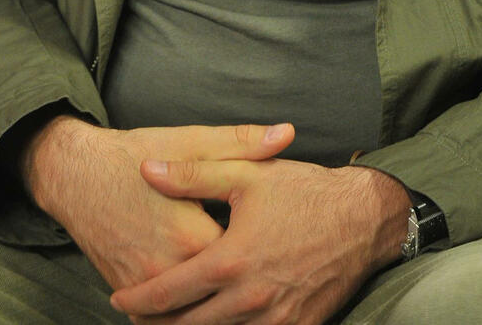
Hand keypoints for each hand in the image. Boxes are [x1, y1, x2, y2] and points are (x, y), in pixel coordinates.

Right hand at [22, 116, 296, 293]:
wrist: (77, 175)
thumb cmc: (134, 156)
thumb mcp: (191, 142)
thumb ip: (242, 144)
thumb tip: (286, 134)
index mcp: (191, 237)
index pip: (244, 261)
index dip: (264, 250)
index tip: (277, 240)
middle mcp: (167, 271)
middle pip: (221, 297)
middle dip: (243, 286)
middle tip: (264, 272)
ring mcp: (144, 288)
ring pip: (193, 315)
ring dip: (215, 306)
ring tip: (240, 291)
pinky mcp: (128, 294)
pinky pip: (163, 319)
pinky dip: (183, 312)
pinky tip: (203, 300)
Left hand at [109, 156, 409, 323]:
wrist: (363, 218)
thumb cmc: (304, 192)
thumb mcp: (246, 175)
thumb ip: (193, 174)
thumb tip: (148, 171)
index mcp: (230, 260)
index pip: (168, 293)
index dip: (137, 299)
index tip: (118, 296)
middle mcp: (249, 299)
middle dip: (156, 324)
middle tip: (138, 314)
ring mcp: (274, 321)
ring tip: (169, 322)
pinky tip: (215, 323)